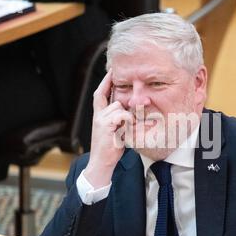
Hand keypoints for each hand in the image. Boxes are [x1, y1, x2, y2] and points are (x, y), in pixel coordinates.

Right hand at [84, 69, 133, 187]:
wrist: (100, 163)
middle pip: (116, 102)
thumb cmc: (110, 149)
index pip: (100, 94)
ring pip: (120, 107)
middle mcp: (98, 115)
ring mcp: (100, 119)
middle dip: (127, 107)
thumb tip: (133, 112)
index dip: (105, 82)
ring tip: (129, 131)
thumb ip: (120, 120)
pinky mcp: (105, 125)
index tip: (112, 71)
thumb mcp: (116, 131)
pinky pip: (121, 115)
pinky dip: (128, 121)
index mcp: (99, 115)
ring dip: (129, 117)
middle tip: (137, 112)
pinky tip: (128, 130)